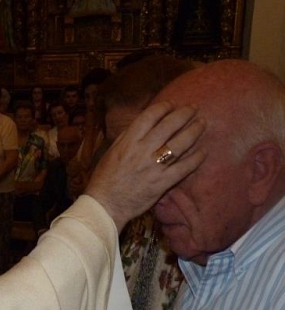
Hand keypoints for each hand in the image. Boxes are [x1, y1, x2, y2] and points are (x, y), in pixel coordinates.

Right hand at [86, 101, 205, 230]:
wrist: (106, 204)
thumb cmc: (105, 178)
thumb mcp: (112, 151)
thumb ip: (128, 136)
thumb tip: (145, 123)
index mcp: (128, 141)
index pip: (150, 116)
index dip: (164, 107)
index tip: (171, 105)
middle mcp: (142, 150)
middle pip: (169, 125)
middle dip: (184, 114)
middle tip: (194, 109)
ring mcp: (154, 167)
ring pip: (180, 143)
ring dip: (194, 131)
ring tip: (202, 124)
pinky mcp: (162, 182)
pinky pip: (184, 167)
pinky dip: (196, 158)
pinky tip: (203, 152)